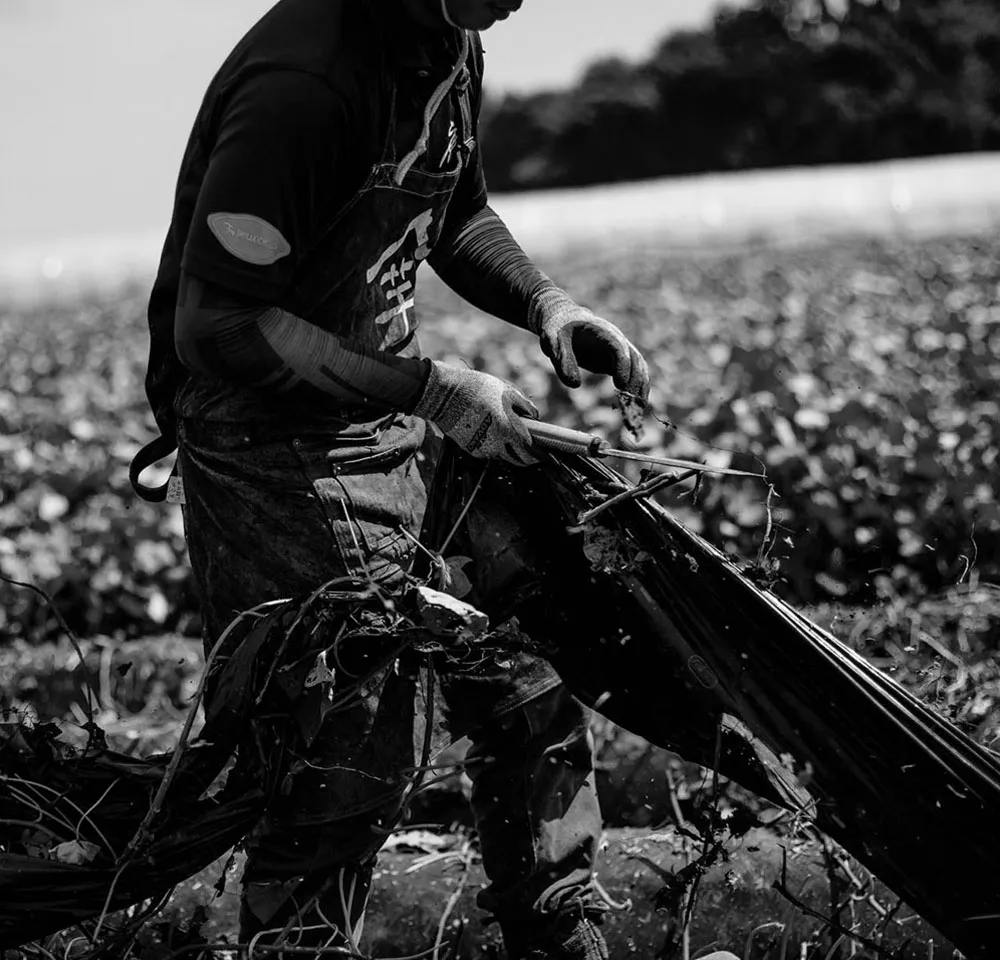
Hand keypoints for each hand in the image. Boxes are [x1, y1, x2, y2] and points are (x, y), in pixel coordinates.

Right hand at [412, 360, 539, 465]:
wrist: (443, 394)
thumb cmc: (477, 388)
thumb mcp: (505, 390)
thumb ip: (523, 405)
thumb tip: (535, 417)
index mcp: (507, 429)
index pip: (529, 450)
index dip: (538, 454)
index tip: (544, 455)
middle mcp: (495, 444)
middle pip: (517, 459)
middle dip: (527, 459)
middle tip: (533, 454)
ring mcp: (481, 448)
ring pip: (502, 455)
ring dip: (509, 451)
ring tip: (510, 438)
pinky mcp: (470, 449)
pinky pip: (488, 451)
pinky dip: (493, 446)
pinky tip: (491, 433)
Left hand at [536, 296, 649, 404]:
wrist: (565, 319)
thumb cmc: (557, 327)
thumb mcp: (552, 339)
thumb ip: (562, 358)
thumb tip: (575, 385)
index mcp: (603, 332)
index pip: (619, 349)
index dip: (623, 367)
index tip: (621, 386)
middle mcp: (617, 340)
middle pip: (635, 360)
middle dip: (636, 382)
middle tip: (631, 405)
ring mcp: (620, 351)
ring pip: (639, 369)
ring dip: (641, 389)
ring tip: (637, 411)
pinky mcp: (618, 362)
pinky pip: (634, 375)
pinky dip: (637, 390)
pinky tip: (636, 408)